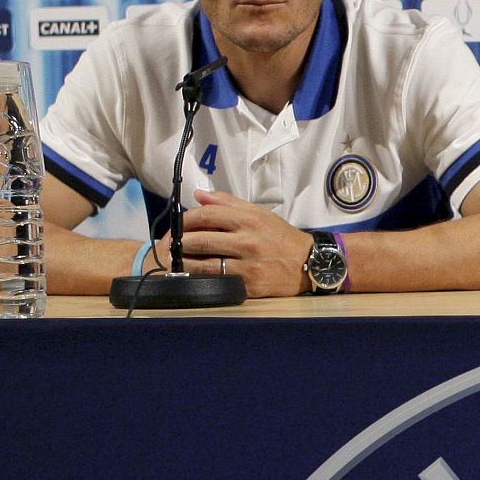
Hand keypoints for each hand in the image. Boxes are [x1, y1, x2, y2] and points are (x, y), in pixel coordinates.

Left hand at [179, 189, 312, 296]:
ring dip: (185, 263)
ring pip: (205, 264)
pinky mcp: (251, 285)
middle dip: (179, 243)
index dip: (185, 220)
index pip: (206, 215)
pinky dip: (202, 279)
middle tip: (169, 246)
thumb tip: (198, 195)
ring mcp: (249, 265)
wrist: (310, 263)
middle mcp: (248, 241)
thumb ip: (228, 203)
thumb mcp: (259, 214)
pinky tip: (193, 276)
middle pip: (201, 240)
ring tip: (175, 262)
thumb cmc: (281, 237)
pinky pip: (218, 281)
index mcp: (249, 220)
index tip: (177, 226)